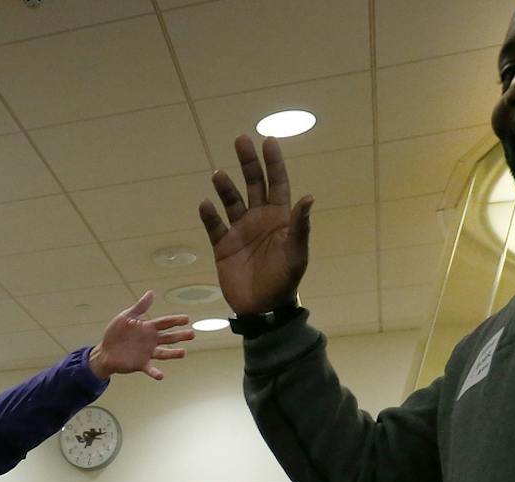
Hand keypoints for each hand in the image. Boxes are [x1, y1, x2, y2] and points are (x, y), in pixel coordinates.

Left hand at [87, 292, 193, 380]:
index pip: (165, 323)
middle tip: (192, 334)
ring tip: (183, 353)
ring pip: (163, 353)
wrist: (104, 351)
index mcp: (148, 328)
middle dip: (180, 336)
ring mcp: (147, 353)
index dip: (175, 321)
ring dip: (173, 353)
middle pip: (168, 337)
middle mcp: (151, 341)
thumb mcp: (126, 317)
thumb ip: (139, 307)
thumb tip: (151, 293)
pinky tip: (161, 376)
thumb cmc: (115, 333)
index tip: (186, 319)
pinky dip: (155, 373)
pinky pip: (150, 369)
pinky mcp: (140, 364)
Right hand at [199, 135, 312, 316]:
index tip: (268, 140)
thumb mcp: (297, 254)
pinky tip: (206, 204)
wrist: (263, 309)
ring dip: (225, 187)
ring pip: (231, 201)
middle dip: (247, 162)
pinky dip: (209, 215)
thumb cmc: (285, 281)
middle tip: (241, 140)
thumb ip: (300, 226)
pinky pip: (214, 226)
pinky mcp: (223, 246)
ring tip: (218, 175)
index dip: (273, 162)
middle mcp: (258, 219)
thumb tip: (309, 197)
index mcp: (279, 218)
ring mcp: (239, 231)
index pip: (277, 183)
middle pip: (252, 183)